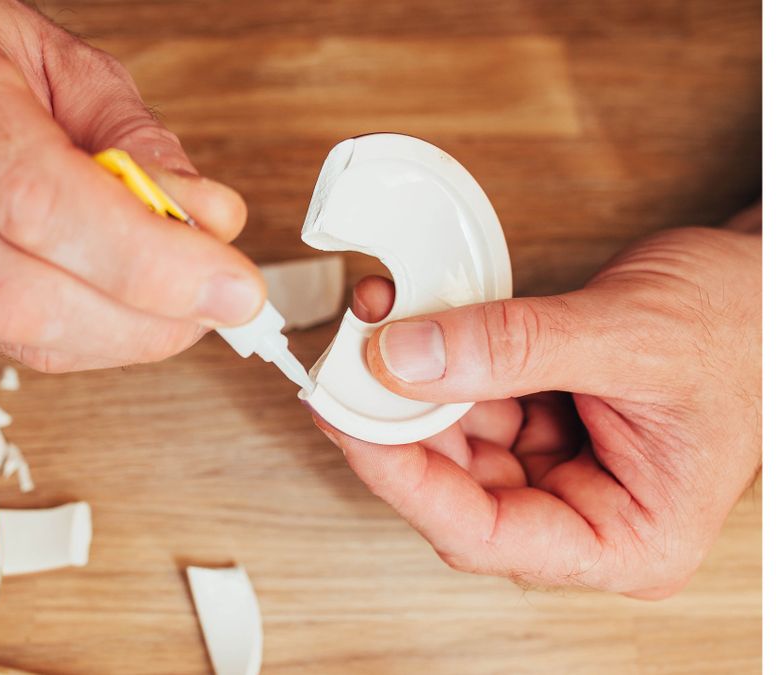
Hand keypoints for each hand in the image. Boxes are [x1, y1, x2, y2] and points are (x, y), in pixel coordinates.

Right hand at [0, 0, 260, 370]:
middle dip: (146, 317)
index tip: (229, 285)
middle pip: (24, 293)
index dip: (147, 261)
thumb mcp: (72, 68)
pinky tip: (123, 311)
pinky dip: (87, 339)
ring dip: (124, 337)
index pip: (39, 203)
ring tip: (182, 307)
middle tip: (221, 303)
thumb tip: (207, 223)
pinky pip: (9, 345)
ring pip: (16, 336)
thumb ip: (141, 144)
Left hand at [314, 222, 760, 597]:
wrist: (771, 284)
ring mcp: (563, 470)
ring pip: (457, 443)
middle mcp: (587, 514)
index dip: (402, 480)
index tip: (346, 422)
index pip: (484, 533)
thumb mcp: (627, 335)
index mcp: (625, 539)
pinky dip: (438, 363)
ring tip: (377, 328)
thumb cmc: (746, 326)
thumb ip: (512, 349)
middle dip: (399, 423)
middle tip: (344, 368)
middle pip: (458, 489)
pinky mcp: (546, 424)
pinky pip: (473, 401)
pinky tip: (410, 325)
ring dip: (411, 386)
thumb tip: (404, 362)